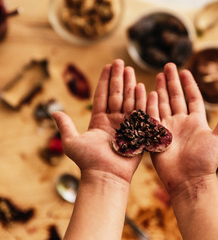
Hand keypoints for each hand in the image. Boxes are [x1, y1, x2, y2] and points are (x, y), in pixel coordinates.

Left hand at [52, 59, 145, 184]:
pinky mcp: (138, 132)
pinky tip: (142, 87)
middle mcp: (113, 120)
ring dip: (129, 84)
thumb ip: (65, 125)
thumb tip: (54, 112)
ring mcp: (126, 125)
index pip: (102, 95)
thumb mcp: (72, 142)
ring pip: (128, 100)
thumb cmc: (87, 162)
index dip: (105, 80)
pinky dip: (141, 99)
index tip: (108, 66)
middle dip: (118, 77)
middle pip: (116, 94)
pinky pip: (140, 112)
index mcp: (99, 120)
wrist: (105, 177)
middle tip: (120, 62)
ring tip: (131, 69)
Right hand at [147, 62, 217, 198]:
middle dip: (171, 82)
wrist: (189, 180)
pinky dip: (150, 104)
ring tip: (158, 75)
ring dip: (160, 89)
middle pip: (175, 97)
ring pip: (163, 104)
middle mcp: (181, 123)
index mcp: (196, 122)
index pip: (192, 98)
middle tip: (167, 66)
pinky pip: (152, 116)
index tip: (184, 71)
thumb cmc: (206, 161)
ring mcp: (168, 129)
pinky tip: (149, 92)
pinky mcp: (156, 136)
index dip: (188, 84)